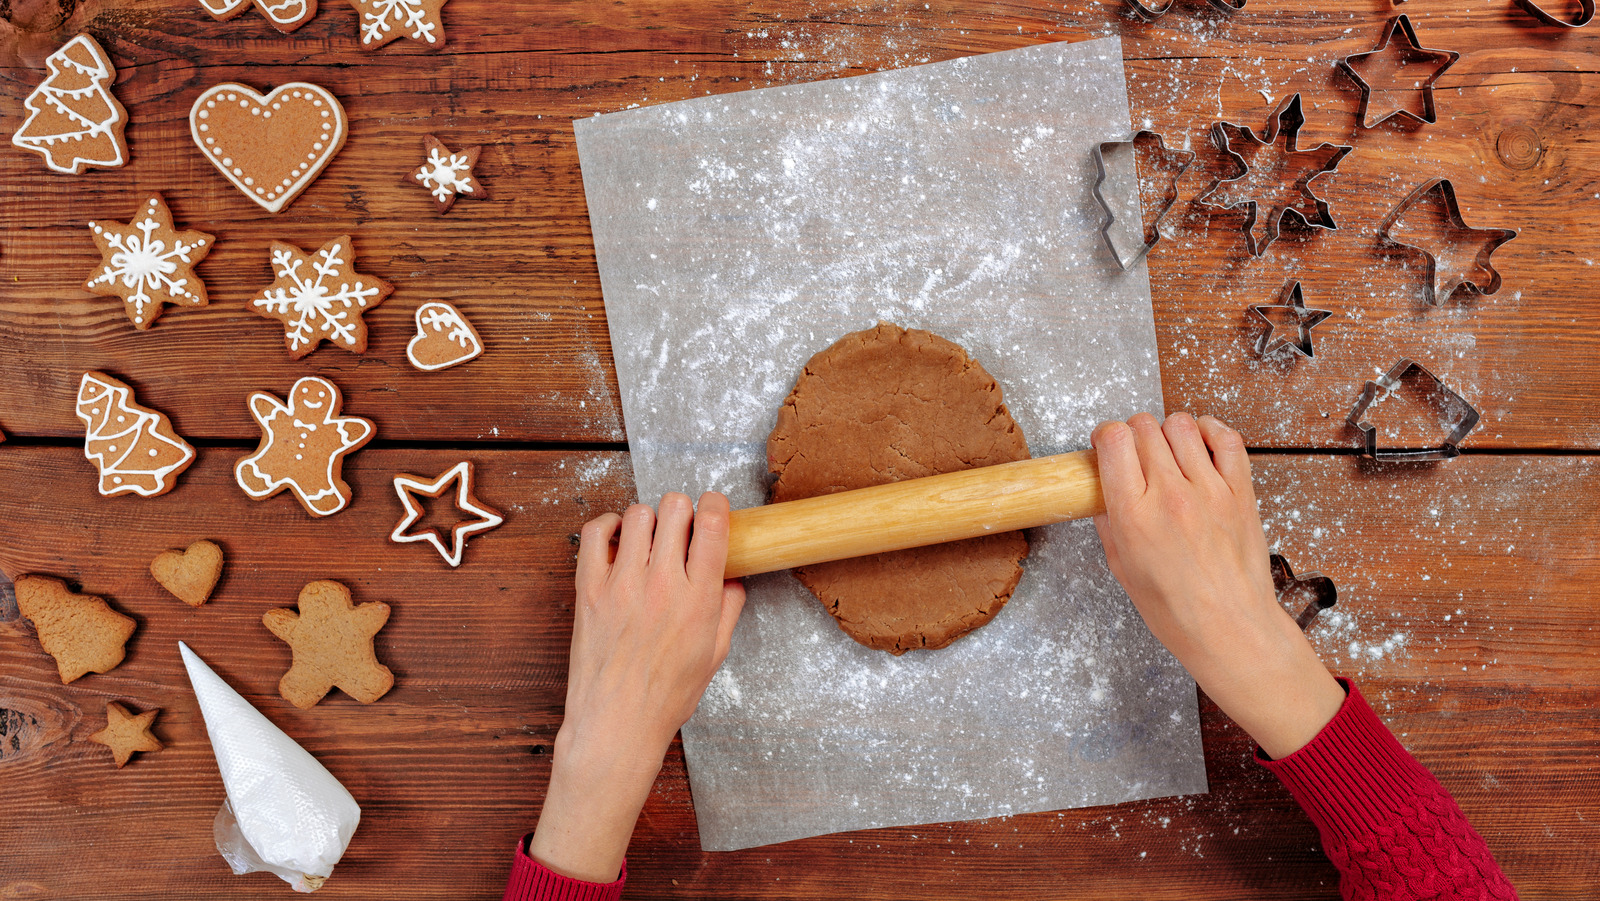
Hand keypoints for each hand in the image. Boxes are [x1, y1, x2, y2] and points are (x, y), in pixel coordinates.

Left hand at [529, 492, 745, 882]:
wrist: (617, 723)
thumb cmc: (665, 696)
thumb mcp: (714, 655)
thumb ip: (728, 611)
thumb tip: (733, 580)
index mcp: (698, 599)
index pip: (712, 524)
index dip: (716, 506)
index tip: (714, 509)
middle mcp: (661, 584)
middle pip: (676, 508)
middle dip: (684, 511)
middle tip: (682, 529)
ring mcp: (621, 584)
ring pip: (638, 515)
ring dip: (650, 519)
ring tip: (650, 538)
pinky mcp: (589, 588)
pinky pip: (594, 532)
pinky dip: (607, 525)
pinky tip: (618, 538)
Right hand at [1090, 413, 1343, 759]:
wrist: (1229, 628)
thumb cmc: (1177, 610)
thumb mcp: (1122, 568)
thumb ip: (1110, 523)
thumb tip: (1104, 493)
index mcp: (1134, 515)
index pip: (1114, 440)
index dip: (1106, 436)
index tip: (1107, 446)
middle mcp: (1170, 495)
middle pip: (1144, 426)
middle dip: (1133, 434)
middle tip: (1135, 454)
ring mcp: (1210, 490)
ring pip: (1181, 424)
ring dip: (1167, 432)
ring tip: (1168, 452)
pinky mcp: (1240, 491)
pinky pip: (1227, 438)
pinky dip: (1210, 430)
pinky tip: (1200, 444)